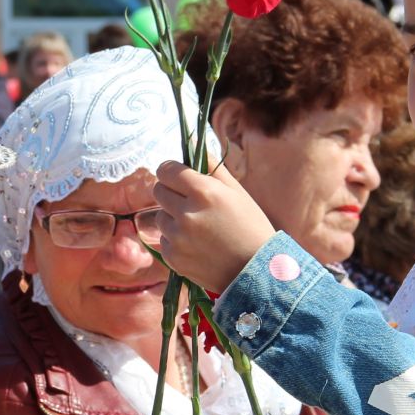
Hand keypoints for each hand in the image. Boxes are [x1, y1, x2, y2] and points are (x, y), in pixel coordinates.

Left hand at [153, 160, 277, 296]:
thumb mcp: (237, 192)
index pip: (166, 170)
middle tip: (188, 201)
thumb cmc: (251, 227)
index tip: (178, 176)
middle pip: (158, 190)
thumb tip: (193, 141)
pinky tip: (197, 245)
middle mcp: (186, 213)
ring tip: (197, 227)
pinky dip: (175, 239)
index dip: (171, 171)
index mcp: (204, 191)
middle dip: (170, 191)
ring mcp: (177, 237)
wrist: (256, 272)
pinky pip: (164, 239)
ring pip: (160, 215)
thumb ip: (212, 166)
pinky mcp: (172, 257)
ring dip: (173, 217)